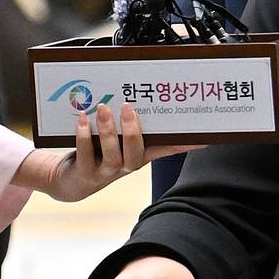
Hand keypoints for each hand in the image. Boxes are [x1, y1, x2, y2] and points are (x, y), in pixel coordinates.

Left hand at [13, 103, 200, 201]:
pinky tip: (83, 119)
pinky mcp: (86, 172)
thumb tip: (140, 96)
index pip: (168, 148)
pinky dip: (85, 135)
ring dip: (108, 129)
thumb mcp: (120, 139)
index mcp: (141, 154)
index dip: (187, 144)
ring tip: (102, 108)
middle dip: (133, 128)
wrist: (74, 181)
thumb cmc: (100, 153)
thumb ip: (133, 122)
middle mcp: (128, 164)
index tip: (204, 137)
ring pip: (112, 153)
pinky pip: (86, 153)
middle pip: (136, 150)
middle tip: (128, 106)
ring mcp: (107, 170)